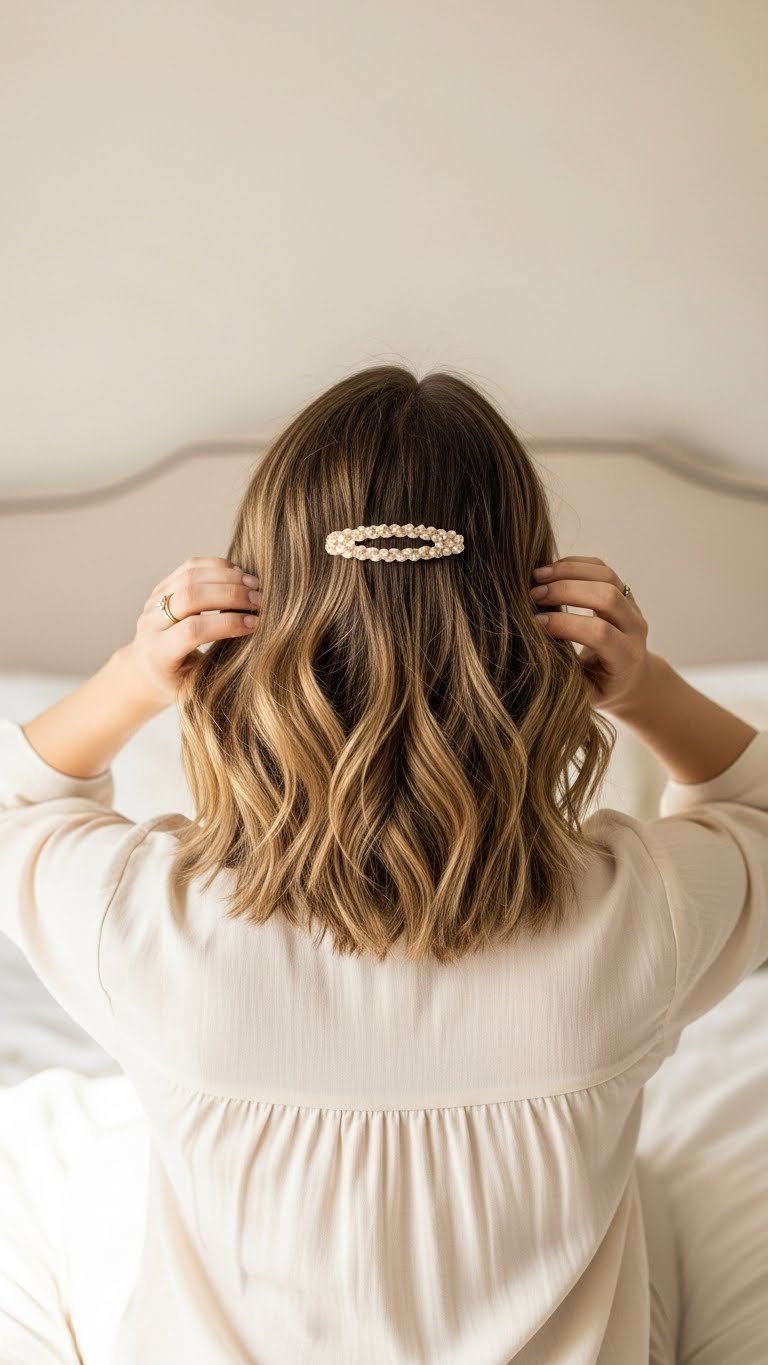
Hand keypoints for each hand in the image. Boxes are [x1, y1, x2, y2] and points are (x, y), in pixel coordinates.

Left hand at [126, 556, 262, 706]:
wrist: (146, 669)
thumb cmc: (178, 683)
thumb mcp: (195, 687)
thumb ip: (217, 667)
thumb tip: (256, 646)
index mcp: (158, 653)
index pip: (193, 631)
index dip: (226, 623)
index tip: (253, 624)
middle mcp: (151, 624)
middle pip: (190, 597)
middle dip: (230, 595)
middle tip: (258, 600)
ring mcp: (154, 601)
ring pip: (190, 576)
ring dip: (226, 576)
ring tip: (253, 584)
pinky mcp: (162, 587)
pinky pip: (189, 567)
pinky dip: (217, 566)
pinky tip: (238, 573)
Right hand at [529, 556, 649, 712]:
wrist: (631, 677)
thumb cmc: (602, 688)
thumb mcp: (585, 695)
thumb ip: (566, 676)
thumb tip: (535, 654)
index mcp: (627, 658)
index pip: (600, 633)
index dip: (565, 624)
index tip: (535, 623)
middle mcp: (635, 628)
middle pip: (606, 597)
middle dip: (566, 591)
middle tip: (532, 595)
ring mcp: (633, 606)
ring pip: (606, 576)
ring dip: (569, 571)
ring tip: (536, 576)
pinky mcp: (624, 591)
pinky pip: (602, 568)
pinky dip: (574, 564)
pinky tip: (550, 570)